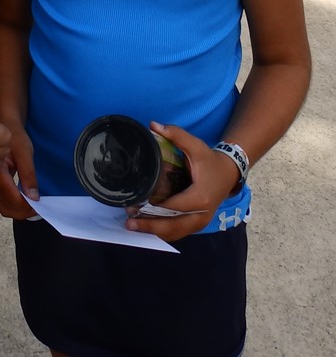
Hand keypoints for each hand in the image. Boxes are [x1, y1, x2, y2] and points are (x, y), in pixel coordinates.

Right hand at [0, 126, 39, 218]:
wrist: (2, 128)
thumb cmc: (14, 136)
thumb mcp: (25, 152)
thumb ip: (28, 175)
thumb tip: (33, 198)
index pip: (10, 196)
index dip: (25, 205)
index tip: (39, 206)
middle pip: (4, 206)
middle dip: (22, 212)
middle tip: (38, 209)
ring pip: (2, 207)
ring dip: (18, 211)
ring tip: (32, 207)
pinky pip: (0, 202)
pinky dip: (13, 206)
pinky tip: (24, 202)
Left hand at [124, 122, 242, 241]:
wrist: (229, 173)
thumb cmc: (210, 160)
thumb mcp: (195, 145)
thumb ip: (176, 134)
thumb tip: (153, 125)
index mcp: (200, 197)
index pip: (174, 207)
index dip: (155, 208)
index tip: (136, 206)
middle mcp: (201, 214)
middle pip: (173, 226)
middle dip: (150, 225)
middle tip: (129, 221)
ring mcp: (200, 222)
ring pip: (175, 233)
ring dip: (154, 231)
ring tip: (133, 225)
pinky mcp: (197, 224)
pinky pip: (179, 232)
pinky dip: (163, 232)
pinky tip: (147, 228)